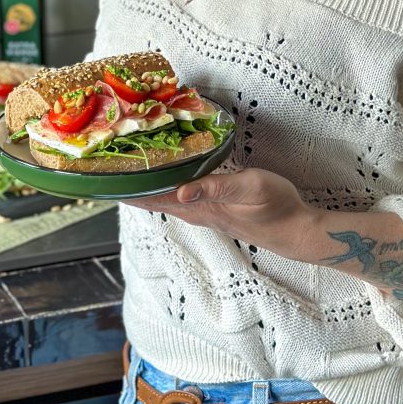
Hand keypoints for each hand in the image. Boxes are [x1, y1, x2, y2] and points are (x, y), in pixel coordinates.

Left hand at [123, 167, 316, 260]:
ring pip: (167, 200)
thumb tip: (180, 192)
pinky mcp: (216, 211)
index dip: (131, 190)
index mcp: (201, 207)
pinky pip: (181, 198)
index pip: (156, 198)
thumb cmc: (276, 206)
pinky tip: (166, 180)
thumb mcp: (249, 186)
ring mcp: (207, 213)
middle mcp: (198, 212)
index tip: (105, 181)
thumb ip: (215, 186)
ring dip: (147, 189)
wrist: (298, 231)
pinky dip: (167, 188)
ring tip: (128, 175)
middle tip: (108, 172)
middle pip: (155, 200)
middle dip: (132, 187)